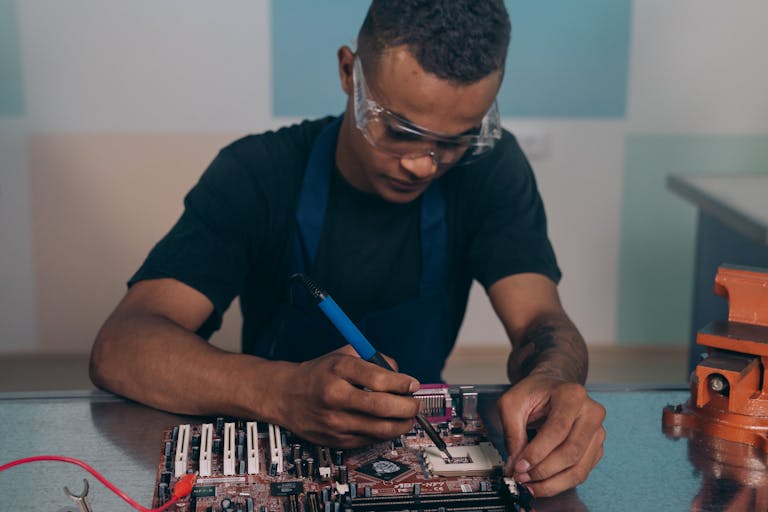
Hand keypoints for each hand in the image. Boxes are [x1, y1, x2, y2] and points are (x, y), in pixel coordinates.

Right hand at [271, 345, 420, 447]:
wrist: (285, 395)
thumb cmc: (319, 373)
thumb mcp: (343, 355)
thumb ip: (374, 359)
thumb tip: (402, 376)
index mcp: (338, 370)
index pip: (379, 378)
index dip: (403, 383)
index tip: (413, 384)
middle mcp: (335, 396)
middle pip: (383, 407)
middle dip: (408, 407)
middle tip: (415, 403)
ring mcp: (335, 422)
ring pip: (381, 429)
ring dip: (402, 424)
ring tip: (408, 416)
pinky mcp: (335, 440)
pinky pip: (370, 440)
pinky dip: (385, 433)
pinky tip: (387, 424)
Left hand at [497, 374, 605, 496]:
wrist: (551, 387)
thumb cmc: (535, 392)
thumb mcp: (512, 403)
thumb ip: (512, 431)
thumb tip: (515, 464)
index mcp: (572, 395)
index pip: (557, 430)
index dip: (537, 452)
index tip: (519, 466)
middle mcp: (591, 413)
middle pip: (571, 452)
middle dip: (543, 470)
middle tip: (521, 477)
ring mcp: (597, 432)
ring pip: (579, 468)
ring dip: (552, 483)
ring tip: (530, 485)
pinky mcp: (597, 448)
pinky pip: (581, 473)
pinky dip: (560, 483)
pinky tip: (542, 484)